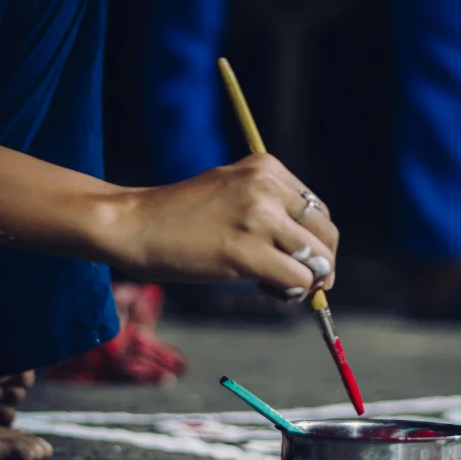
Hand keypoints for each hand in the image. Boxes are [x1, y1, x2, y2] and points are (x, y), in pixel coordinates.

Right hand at [109, 154, 338, 299]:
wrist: (134, 224)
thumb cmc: (180, 215)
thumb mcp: (231, 189)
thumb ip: (270, 207)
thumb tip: (312, 251)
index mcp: (266, 167)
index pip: (318, 210)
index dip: (316, 241)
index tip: (300, 258)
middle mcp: (267, 186)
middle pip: (326, 234)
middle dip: (322, 264)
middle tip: (303, 281)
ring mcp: (258, 217)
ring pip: (318, 260)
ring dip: (306, 281)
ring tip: (275, 284)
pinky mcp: (246, 251)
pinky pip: (297, 280)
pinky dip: (290, 292)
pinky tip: (264, 287)